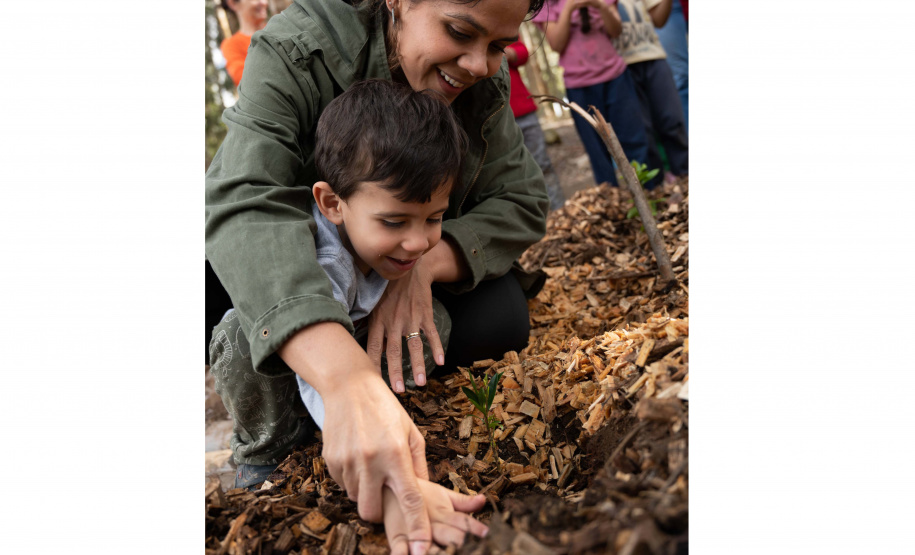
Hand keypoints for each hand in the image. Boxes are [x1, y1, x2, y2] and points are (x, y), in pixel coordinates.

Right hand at [320, 373, 432, 553]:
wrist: (348, 386)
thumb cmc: (385, 408)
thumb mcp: (410, 431)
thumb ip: (418, 465)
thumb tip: (423, 492)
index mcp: (396, 455)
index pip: (410, 501)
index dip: (417, 528)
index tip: (421, 549)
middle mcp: (370, 461)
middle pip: (372, 512)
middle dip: (380, 514)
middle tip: (385, 496)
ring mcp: (347, 462)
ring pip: (356, 500)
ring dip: (365, 494)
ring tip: (371, 468)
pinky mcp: (330, 460)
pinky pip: (342, 485)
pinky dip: (352, 481)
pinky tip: (357, 458)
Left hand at [367, 257, 443, 392]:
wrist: (409, 269)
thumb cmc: (387, 289)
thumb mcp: (372, 303)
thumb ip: (366, 322)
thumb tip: (353, 338)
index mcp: (379, 320)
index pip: (374, 347)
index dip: (373, 365)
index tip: (373, 382)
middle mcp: (394, 321)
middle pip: (394, 351)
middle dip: (396, 372)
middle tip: (398, 391)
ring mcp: (411, 318)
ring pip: (414, 346)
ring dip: (418, 365)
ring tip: (421, 383)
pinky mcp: (425, 314)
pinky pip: (432, 333)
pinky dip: (437, 347)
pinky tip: (440, 360)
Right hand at [383, 479, 488, 553]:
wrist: (386, 486)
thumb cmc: (419, 494)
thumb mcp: (442, 495)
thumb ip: (463, 502)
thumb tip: (483, 500)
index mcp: (443, 513)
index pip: (462, 521)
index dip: (475, 528)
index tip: (487, 535)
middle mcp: (430, 524)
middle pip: (448, 535)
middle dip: (459, 543)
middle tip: (471, 548)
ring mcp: (413, 533)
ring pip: (427, 546)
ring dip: (434, 552)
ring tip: (444, 554)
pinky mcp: (396, 539)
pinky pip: (400, 551)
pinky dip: (405, 554)